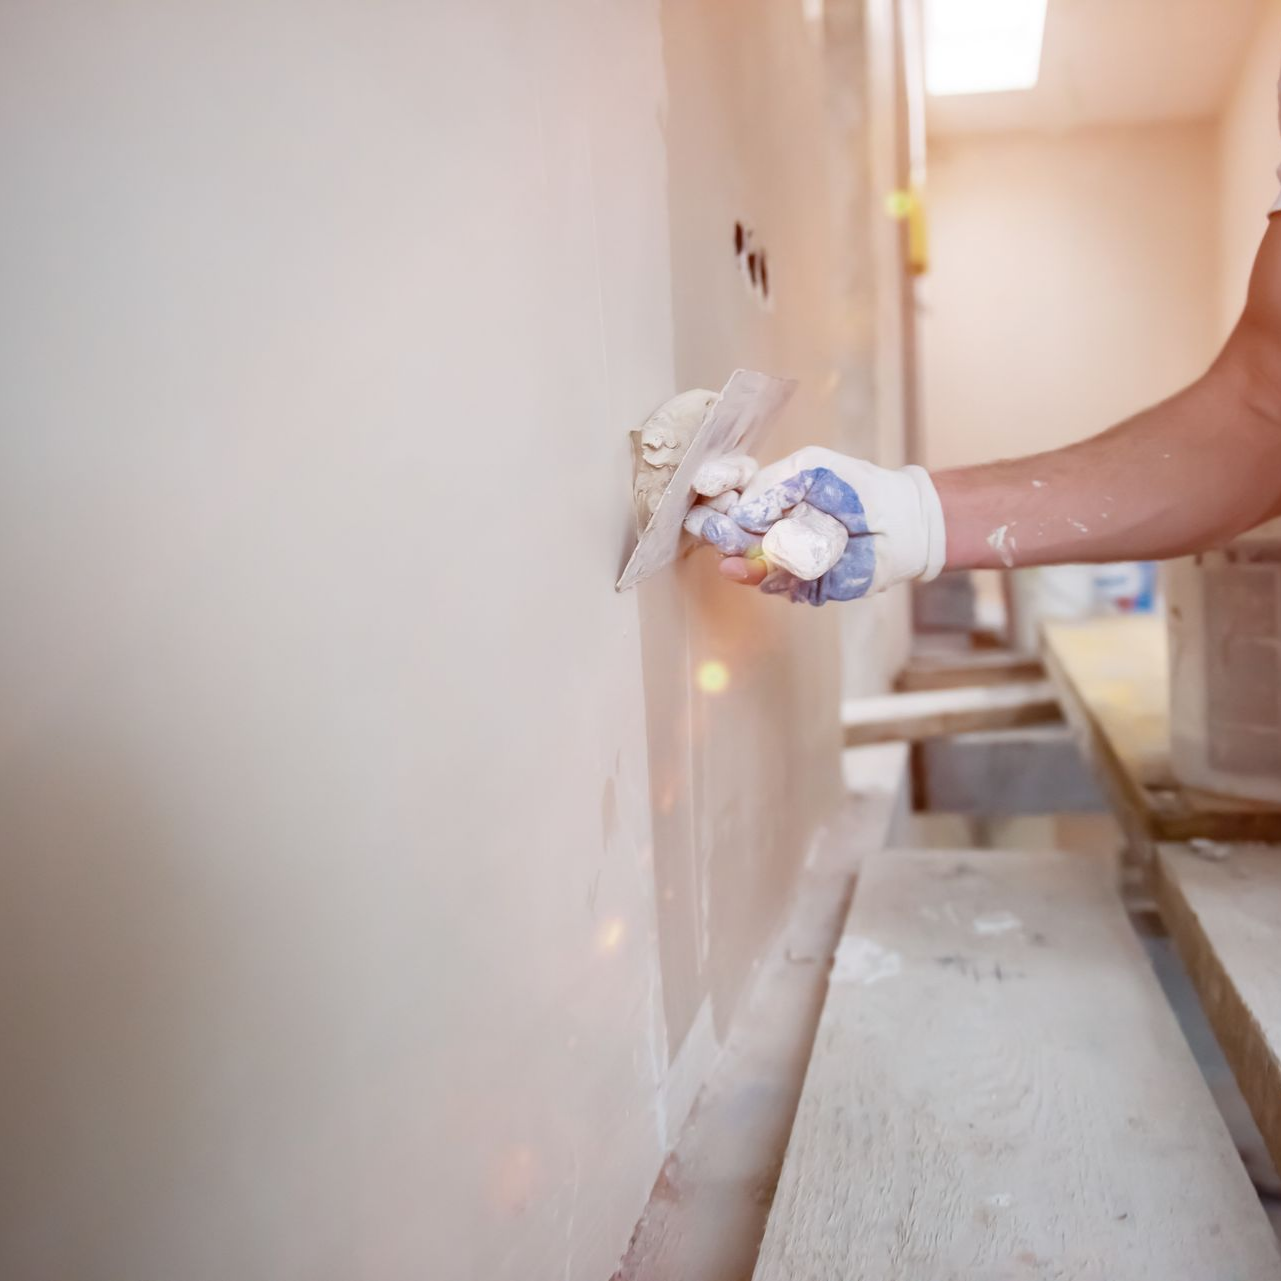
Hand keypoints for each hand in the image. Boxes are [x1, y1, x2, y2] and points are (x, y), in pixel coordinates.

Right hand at [685, 446, 945, 603]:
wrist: (905, 522)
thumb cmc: (857, 487)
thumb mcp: (810, 469)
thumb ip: (772, 485)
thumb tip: (739, 512)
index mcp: (767, 498)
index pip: (725, 496)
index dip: (712, 492)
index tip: (706, 487)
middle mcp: (768, 531)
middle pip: (726, 536)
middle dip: (716, 532)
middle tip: (714, 530)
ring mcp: (783, 561)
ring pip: (747, 567)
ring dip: (741, 562)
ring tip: (739, 556)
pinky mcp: (803, 586)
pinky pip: (779, 585)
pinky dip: (774, 577)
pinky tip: (775, 567)